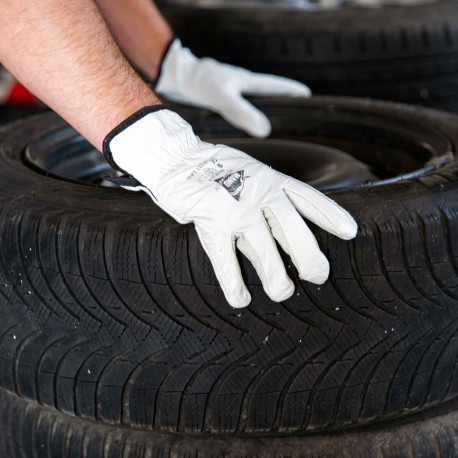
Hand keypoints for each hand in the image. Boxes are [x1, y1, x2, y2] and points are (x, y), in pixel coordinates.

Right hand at [103, 107, 357, 308]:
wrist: (177, 158)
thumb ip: (268, 205)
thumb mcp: (251, 176)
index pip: (309, 199)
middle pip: (294, 230)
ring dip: (276, 279)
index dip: (331, 216)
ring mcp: (236, 208)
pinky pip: (226, 261)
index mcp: (272, 179)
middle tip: (318, 277)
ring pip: (265, 252)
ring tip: (282, 293)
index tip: (351, 233)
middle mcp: (260, 192)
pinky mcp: (211, 222)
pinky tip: (242, 300)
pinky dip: (235, 285)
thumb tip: (286, 241)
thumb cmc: (218, 172)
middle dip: (310, 258)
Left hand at [155, 39, 311, 137]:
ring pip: (255, 104)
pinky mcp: (222, 100)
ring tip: (278, 124)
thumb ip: (244, 114)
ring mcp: (233, 93)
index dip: (292, 92)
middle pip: (268, 95)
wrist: (180, 77)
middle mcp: (243, 86)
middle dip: (283, 103)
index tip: (308, 96)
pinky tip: (248, 127)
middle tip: (297, 115)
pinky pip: (241, 111)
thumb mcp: (225, 99)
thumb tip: (265, 131)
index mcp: (248, 82)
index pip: (276, 86)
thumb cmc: (202, 84)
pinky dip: (248, 118)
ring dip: (266, 111)